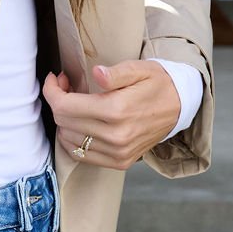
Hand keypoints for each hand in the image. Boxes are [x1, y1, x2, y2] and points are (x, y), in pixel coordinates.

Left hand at [41, 59, 180, 170]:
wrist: (180, 107)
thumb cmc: (157, 84)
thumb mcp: (139, 69)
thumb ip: (115, 73)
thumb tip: (97, 73)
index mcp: (117, 110)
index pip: (64, 106)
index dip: (52, 91)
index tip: (55, 79)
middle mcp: (116, 136)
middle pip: (63, 122)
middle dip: (58, 101)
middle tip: (67, 87)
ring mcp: (117, 152)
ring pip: (68, 139)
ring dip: (64, 121)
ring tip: (74, 104)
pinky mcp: (120, 162)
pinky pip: (81, 155)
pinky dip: (73, 139)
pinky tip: (79, 124)